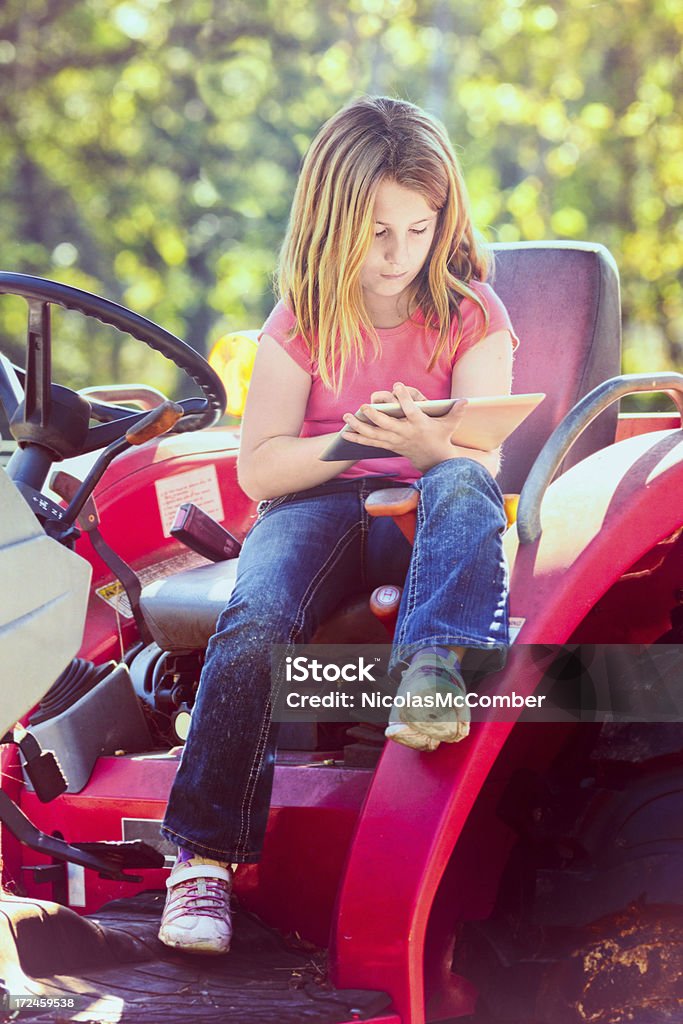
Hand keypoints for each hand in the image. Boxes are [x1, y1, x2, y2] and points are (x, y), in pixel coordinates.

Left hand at [342, 382, 467, 472]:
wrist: (433, 460)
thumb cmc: (440, 437)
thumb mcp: (450, 425)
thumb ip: (456, 412)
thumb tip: (467, 400)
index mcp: (419, 425)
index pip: (411, 411)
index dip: (405, 398)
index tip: (398, 385)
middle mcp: (405, 434)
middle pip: (387, 425)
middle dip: (375, 416)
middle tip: (363, 406)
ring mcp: (394, 441)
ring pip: (374, 434)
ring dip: (359, 427)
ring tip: (347, 418)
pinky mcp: (388, 445)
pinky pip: (370, 442)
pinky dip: (357, 438)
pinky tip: (344, 433)